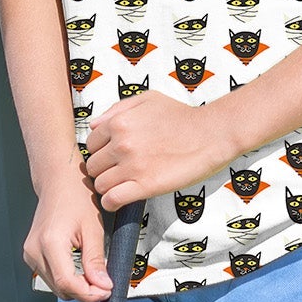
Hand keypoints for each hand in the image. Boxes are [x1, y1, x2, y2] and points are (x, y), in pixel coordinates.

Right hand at [24, 172, 111, 301]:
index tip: (106, 290)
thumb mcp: (93, 228)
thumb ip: (96, 260)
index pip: (68, 284)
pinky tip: (79, 268)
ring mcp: (30, 253)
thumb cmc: (74, 196)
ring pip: (56, 287)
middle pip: (61, 289)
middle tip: (104, 282)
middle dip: (85, 291)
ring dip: (76, 287)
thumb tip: (103, 285)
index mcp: (50, 242)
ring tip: (92, 272)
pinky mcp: (31, 254)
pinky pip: (51, 278)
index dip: (90, 294)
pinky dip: (67, 279)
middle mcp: (35, 249)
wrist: (57, 181)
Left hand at [83, 93, 241, 214]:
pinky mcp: (145, 186)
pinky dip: (111, 202)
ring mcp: (132, 166)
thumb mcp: (147, 99)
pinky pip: (113, 199)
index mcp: (118, 122)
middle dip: (102, 170)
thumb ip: (117, 108)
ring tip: (119, 186)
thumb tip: (94, 125)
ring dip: (107, 187)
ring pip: (100, 184)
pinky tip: (119, 200)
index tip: (110, 157)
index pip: (90, 144)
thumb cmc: (181, 115)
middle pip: (93, 166)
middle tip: (116, 172)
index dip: (100, 151)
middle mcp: (120, 144)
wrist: (210, 134)